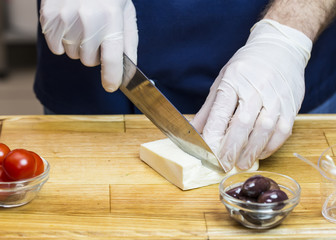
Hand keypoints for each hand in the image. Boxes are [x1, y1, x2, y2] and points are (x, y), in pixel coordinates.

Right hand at [40, 0, 137, 91]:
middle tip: (97, 38)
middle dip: (95, 55)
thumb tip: (128, 73)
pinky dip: (63, 42)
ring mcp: (66, 16)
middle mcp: (88, 18)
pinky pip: (55, 46)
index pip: (111, 58)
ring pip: (73, 54)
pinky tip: (70, 26)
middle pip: (89, 60)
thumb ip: (129, 44)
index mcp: (112, 18)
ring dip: (79, 48)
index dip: (111, 77)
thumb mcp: (126, 15)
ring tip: (84, 28)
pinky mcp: (49, 15)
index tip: (110, 86)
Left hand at [192, 19, 311, 171]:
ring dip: (251, 151)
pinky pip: (282, 131)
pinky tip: (260, 153)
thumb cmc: (246, 66)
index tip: (207, 152)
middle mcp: (255, 89)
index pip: (220, 112)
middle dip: (231, 149)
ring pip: (263, 130)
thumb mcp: (222, 80)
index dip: (213, 135)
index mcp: (233, 81)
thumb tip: (193, 131)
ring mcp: (275, 98)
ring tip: (241, 164)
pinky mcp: (291, 105)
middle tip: (224, 165)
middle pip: (242, 124)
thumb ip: (209, 109)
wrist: (280, 48)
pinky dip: (270, 146)